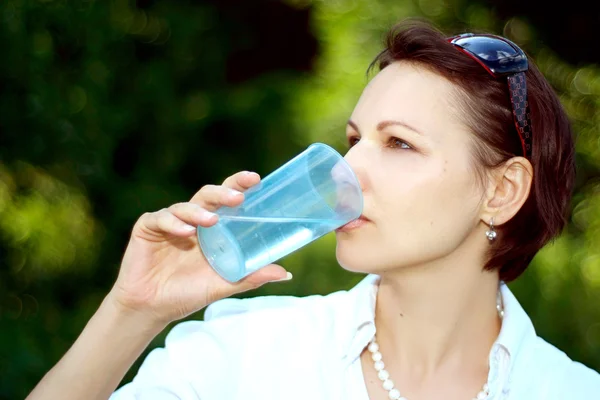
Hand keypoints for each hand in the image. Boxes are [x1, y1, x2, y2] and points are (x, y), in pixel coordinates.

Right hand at [108, 171, 289, 325]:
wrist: (153, 309)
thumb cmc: (188, 293)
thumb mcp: (224, 284)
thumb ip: (251, 277)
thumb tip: (286, 274)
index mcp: (212, 228)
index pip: (227, 200)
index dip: (239, 186)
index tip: (255, 179)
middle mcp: (192, 220)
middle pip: (208, 196)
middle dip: (223, 192)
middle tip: (238, 198)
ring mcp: (169, 222)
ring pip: (185, 206)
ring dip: (198, 211)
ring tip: (211, 221)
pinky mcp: (147, 228)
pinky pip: (160, 219)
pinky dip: (173, 223)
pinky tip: (185, 232)